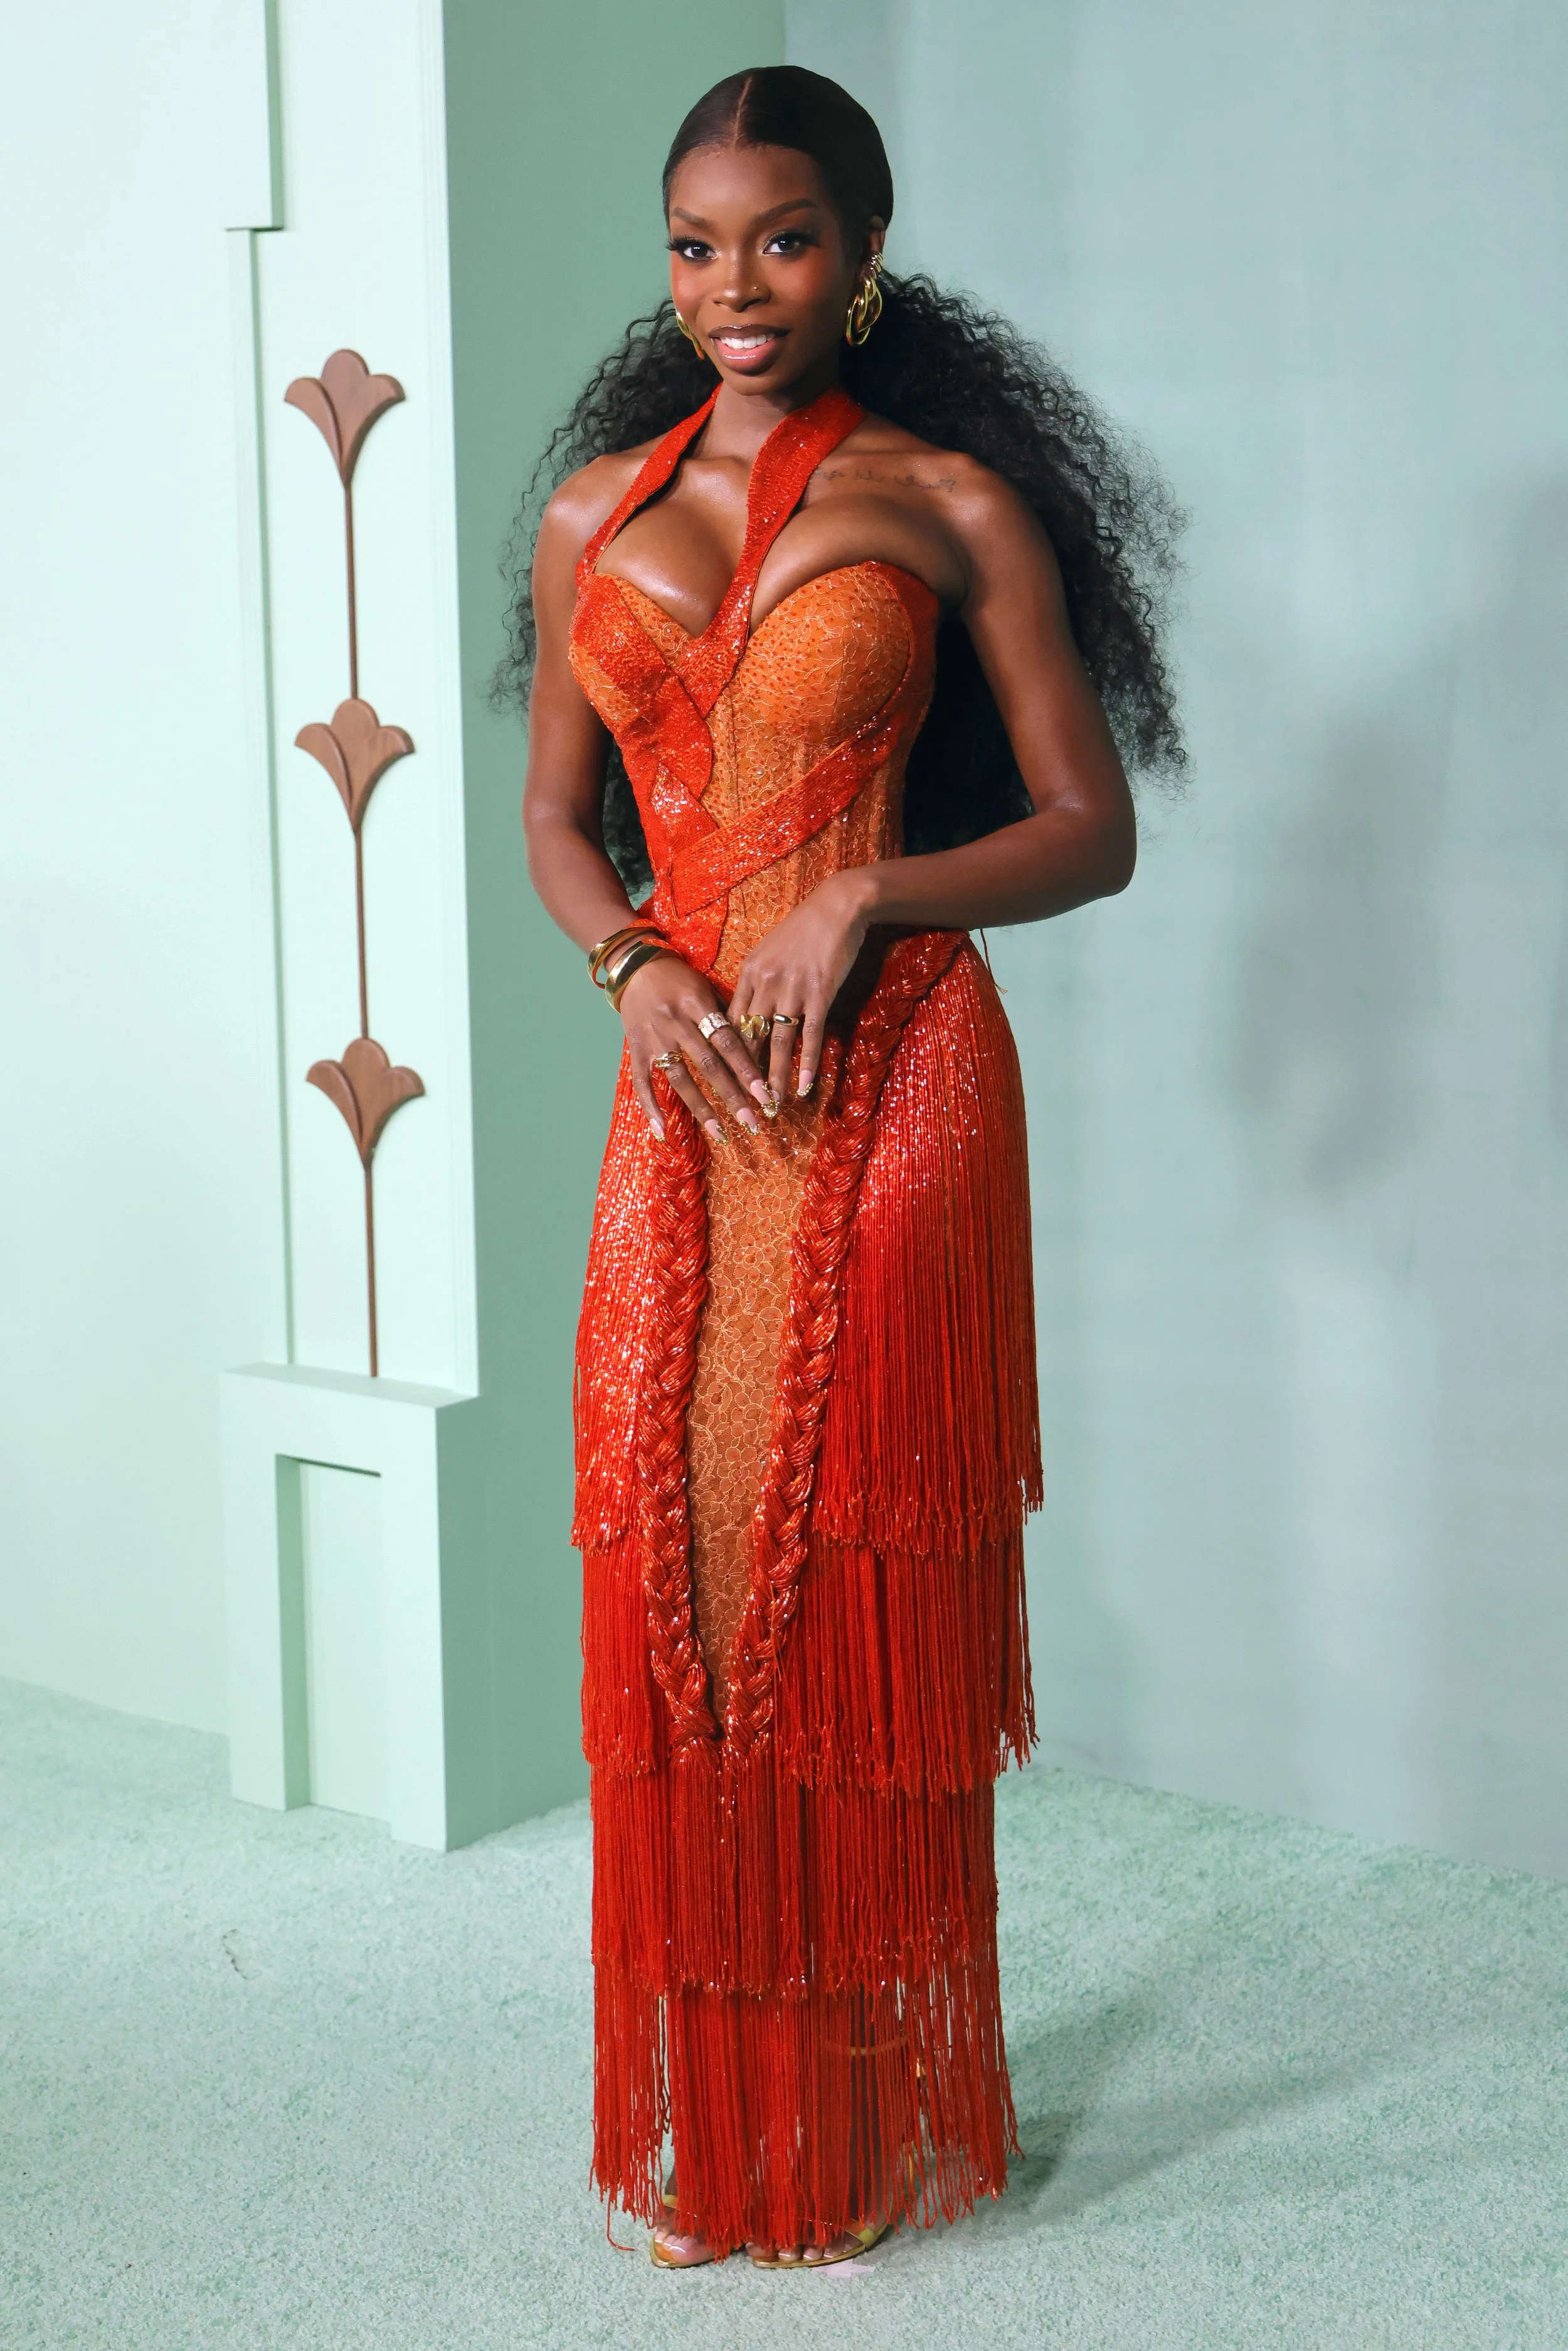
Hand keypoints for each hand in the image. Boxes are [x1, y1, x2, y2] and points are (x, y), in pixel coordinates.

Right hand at [619, 954, 773, 1142]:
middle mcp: (675, 1022)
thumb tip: (752, 1046)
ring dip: (701, 1108)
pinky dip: (651, 1107)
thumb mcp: (705, 987)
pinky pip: (642, 1082)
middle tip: (752, 1122)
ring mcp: (654, 1038)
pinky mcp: (636, 1048)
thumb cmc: (678, 977)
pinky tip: (662, 1131)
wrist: (635, 967)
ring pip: (680, 1078)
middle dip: (732, 1095)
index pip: (727, 1041)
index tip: (764, 1094)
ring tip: (720, 1132)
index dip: (746, 1068)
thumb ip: (724, 1015)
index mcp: (697, 1004)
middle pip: (708, 1064)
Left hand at [728, 870, 875, 1099]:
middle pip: (750, 1038)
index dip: (726, 1053)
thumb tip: (747, 1010)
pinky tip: (806, 1085)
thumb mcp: (768, 951)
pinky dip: (807, 1062)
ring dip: (775, 1077)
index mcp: (748, 973)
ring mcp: (792, 990)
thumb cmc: (803, 929)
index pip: (731, 1022)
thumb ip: (757, 981)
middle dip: (744, 1074)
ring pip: (778, 1042)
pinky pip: (811, 1034)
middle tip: (741, 1102)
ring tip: (772, 1104)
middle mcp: (765, 984)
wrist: (836, 907)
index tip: (722, 1079)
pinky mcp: (819, 993)